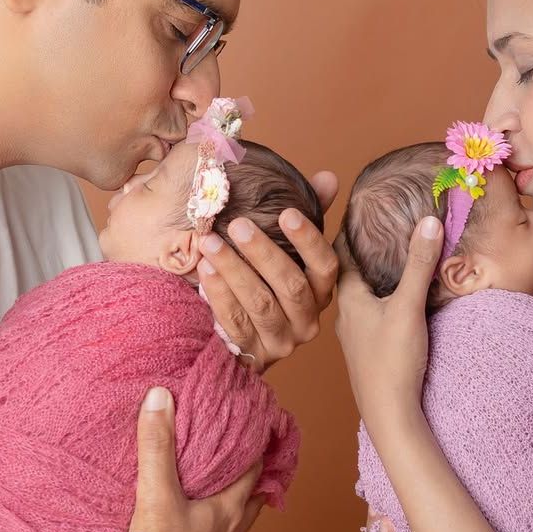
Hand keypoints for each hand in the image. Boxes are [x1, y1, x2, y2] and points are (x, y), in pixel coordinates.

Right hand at [129, 388, 262, 531]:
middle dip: (252, 471)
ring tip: (223, 483)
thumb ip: (157, 445)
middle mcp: (234, 531)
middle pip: (253, 494)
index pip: (256, 467)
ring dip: (234, 499)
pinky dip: (215, 523)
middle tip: (247, 449)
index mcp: (231, 509)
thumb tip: (160, 396)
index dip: (259, 443)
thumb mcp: (157, 493)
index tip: (261, 423)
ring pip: (237, 518)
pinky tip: (198, 523)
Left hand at [196, 171, 338, 371]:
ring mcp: (281, 340)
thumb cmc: (269, 284)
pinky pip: (235, 323)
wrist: (246, 340)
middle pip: (291, 286)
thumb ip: (310, 216)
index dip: (308, 240)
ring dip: (234, 271)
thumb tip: (327, 178)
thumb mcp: (290, 252)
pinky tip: (205, 271)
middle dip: (262, 253)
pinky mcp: (253, 353)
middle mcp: (308, 320)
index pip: (326, 266)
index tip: (287, 212)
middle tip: (237, 224)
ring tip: (210, 243)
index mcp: (322, 292)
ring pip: (260, 304)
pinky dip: (219, 295)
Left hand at [335, 216, 443, 426]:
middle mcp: (345, 314)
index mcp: (346, 298)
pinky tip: (396, 295)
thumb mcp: (408, 307)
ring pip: (361, 294)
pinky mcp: (369, 349)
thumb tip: (429, 220)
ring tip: (391, 252)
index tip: (361, 205)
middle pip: (349, 271)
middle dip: (363, 248)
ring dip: (372, 274)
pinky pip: (371, 312)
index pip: (339, 252)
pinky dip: (380, 296)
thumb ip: (418, 264)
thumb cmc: (391, 362)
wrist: (389, 415)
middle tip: (381, 221)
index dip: (349, 228)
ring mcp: (356, 333)